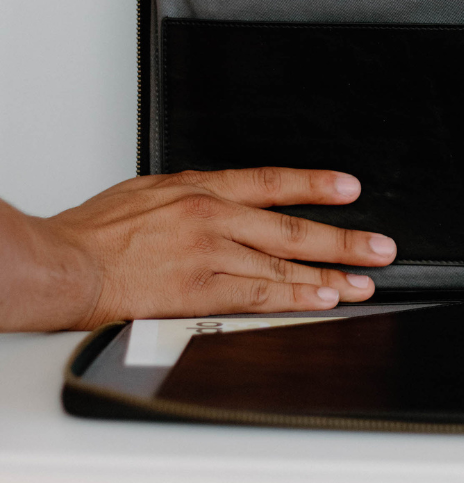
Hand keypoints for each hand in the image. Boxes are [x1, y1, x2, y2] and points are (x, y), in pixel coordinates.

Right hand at [7, 167, 394, 330]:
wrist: (66, 263)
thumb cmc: (100, 229)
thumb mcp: (153, 190)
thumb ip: (197, 195)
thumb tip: (231, 197)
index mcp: (201, 188)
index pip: (273, 181)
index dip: (316, 184)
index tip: (350, 188)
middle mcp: (212, 217)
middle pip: (291, 228)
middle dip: (342, 240)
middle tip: (379, 248)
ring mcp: (208, 255)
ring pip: (282, 264)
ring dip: (327, 276)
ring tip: (361, 283)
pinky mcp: (197, 293)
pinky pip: (255, 295)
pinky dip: (291, 297)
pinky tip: (319, 300)